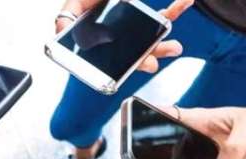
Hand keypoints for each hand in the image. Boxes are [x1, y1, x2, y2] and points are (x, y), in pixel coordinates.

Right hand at [55, 0, 191, 72]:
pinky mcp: (147, 17)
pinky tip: (186, 3)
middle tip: (158, 59)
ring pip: (153, 42)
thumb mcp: (71, 6)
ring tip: (175, 47)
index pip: (119, 60)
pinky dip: (178, 9)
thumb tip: (59, 30)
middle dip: (150, 58)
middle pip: (138, 55)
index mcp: (105, 45)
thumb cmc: (87, 1)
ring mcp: (136, 31)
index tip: (144, 65)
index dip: (131, 65)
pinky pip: (165, 16)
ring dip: (166, 45)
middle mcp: (122, 42)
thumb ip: (63, 19)